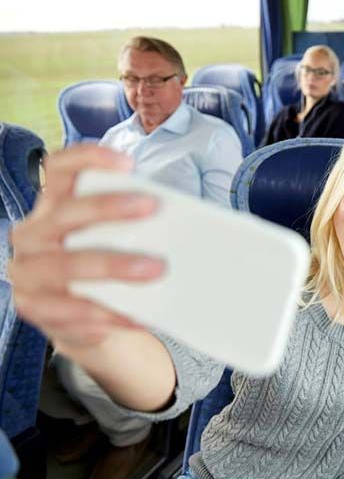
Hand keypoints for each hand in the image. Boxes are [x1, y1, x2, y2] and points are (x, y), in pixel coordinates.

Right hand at [8, 145, 164, 353]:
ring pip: (67, 265)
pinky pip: (72, 310)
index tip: (127, 162)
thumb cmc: (101, 265)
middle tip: (151, 206)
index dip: (88, 159)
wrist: (79, 319)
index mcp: (52, 206)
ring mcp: (28, 272)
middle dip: (107, 207)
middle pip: (65, 213)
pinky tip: (139, 314)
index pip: (58, 169)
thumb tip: (178, 218)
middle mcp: (33, 234)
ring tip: (155, 269)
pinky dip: (108, 312)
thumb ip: (129, 224)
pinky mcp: (35, 308)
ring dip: (113, 265)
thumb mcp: (109, 238)